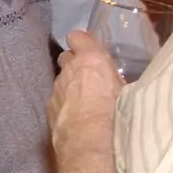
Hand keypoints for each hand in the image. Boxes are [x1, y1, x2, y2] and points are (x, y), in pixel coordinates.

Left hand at [49, 29, 125, 163]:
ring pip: (61, 79)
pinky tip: (72, 114)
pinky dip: (62, 103)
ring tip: (81, 100)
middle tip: (87, 76)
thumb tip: (114, 78)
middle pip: (67, 58)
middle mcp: (69, 68)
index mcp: (90, 58)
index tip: (86, 48)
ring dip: (69, 85)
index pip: (77, 37)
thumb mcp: (123, 87)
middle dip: (74, 64)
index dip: (81, 42)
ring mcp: (57, 86)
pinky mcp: (49, 104)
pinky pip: (56, 98)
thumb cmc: (114, 108)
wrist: (88, 135)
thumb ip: (112, 76)